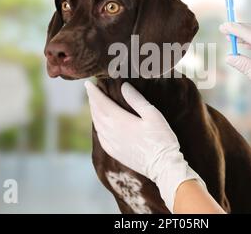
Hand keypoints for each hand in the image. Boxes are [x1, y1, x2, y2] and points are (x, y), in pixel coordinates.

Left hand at [84, 81, 205, 211]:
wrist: (162, 166)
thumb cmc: (161, 139)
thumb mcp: (152, 115)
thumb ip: (136, 100)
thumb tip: (124, 86)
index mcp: (119, 120)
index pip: (101, 102)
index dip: (94, 92)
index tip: (88, 83)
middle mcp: (111, 132)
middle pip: (97, 113)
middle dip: (93, 100)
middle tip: (90, 90)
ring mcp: (111, 144)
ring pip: (97, 125)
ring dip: (94, 113)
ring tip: (94, 104)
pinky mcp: (114, 153)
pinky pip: (100, 137)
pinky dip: (97, 126)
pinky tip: (100, 125)